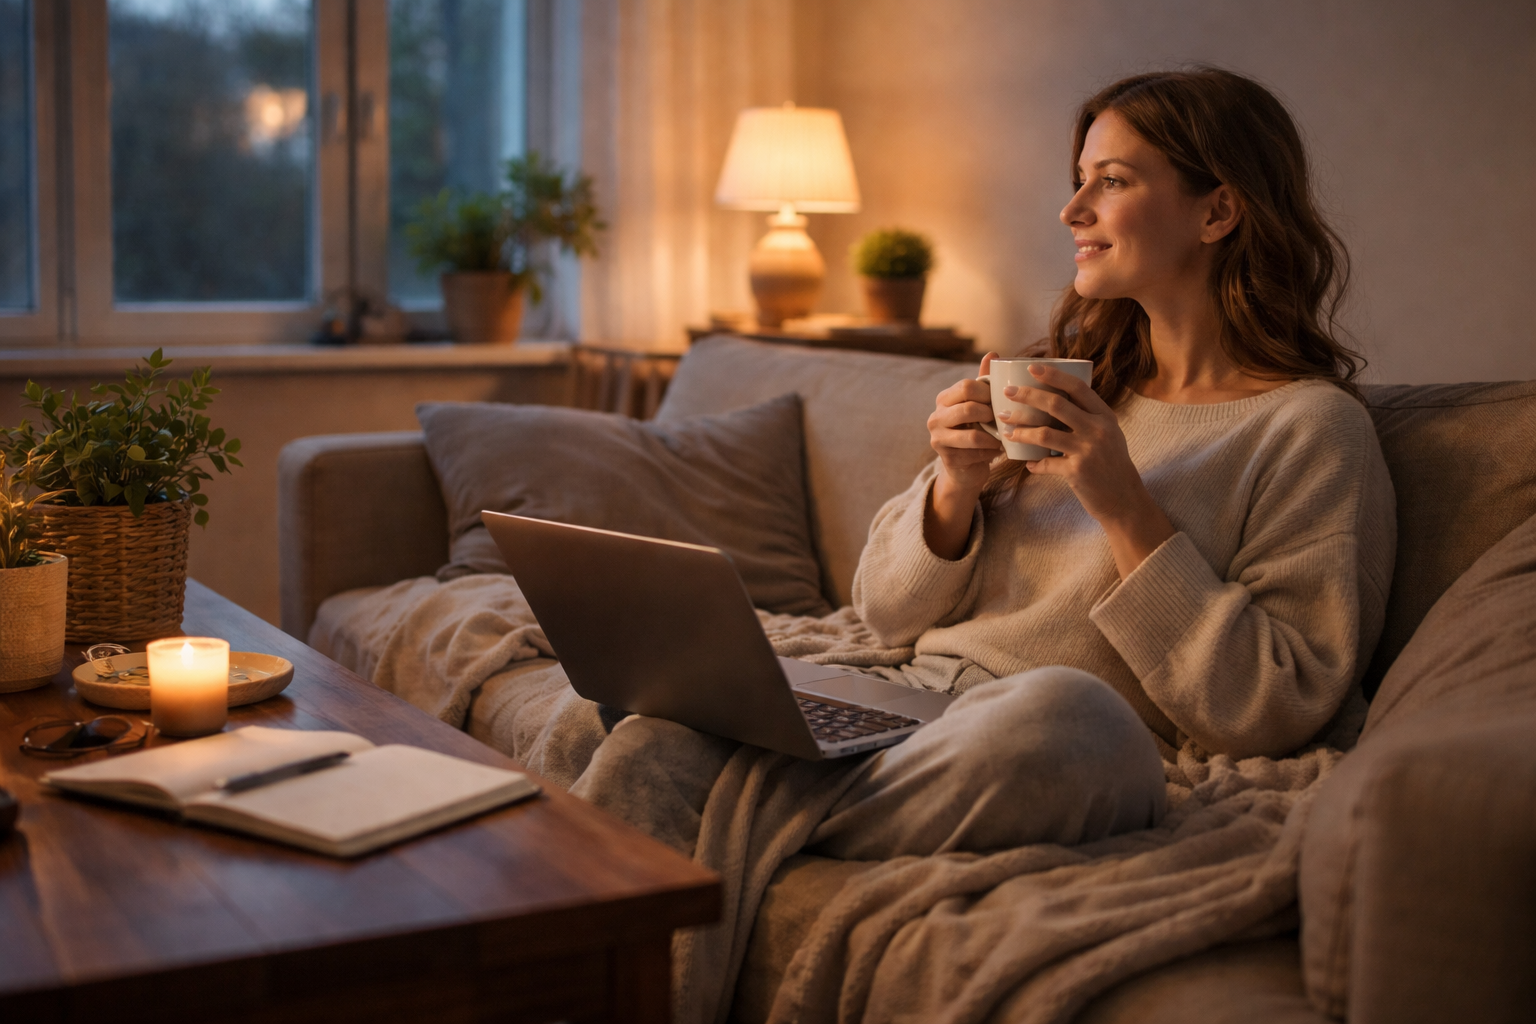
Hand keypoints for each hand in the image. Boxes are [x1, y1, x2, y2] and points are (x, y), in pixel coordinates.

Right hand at [923, 352, 1003, 558]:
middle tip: (1004, 419)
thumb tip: (993, 353)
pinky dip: (991, 451)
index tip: (1003, 400)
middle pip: (968, 408)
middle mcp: (935, 417)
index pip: (965, 386)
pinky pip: (976, 453)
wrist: (965, 469)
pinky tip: (998, 451)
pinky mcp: (946, 458)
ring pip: (972, 434)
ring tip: (1003, 435)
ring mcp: (938, 439)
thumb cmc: (976, 431)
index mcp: (944, 399)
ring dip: (993, 435)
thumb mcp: (980, 405)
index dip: (988, 392)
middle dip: (991, 414)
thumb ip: (984, 381)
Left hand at [999, 363, 1174, 576]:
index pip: (1077, 387)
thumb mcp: (1107, 433)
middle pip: (1056, 404)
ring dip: (1021, 430)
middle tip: (1007, 393)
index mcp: (1104, 415)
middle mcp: (1098, 429)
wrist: (1124, 498)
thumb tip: (1056, 397)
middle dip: (1027, 396)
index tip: (1032, 367)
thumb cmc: (1110, 462)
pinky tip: (1026, 464)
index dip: (1053, 375)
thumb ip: (1087, 416)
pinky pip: (1046, 463)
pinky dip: (1034, 464)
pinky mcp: (1077, 471)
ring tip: (1006, 429)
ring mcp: (1087, 450)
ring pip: (1045, 433)